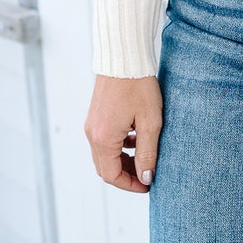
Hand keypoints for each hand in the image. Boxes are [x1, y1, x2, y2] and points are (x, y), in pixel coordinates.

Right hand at [85, 74, 163, 192]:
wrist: (124, 57)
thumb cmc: (139, 87)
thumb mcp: (150, 123)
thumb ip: (148, 153)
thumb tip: (146, 178)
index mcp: (104, 139)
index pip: (112, 176)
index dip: (131, 185)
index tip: (149, 185)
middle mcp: (93, 134)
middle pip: (105, 168)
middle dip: (127, 176)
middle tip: (148, 174)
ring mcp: (92, 125)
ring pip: (104, 156)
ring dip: (123, 162)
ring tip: (145, 157)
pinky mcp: (95, 117)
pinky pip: (104, 142)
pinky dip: (119, 148)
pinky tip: (136, 140)